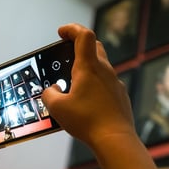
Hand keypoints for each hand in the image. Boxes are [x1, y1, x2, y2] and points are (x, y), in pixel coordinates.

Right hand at [41, 23, 135, 149]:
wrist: (114, 139)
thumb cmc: (87, 121)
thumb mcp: (57, 108)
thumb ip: (49, 95)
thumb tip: (52, 90)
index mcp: (89, 67)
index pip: (83, 35)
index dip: (72, 29)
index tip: (61, 32)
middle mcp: (104, 71)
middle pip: (95, 47)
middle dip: (80, 46)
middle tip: (67, 54)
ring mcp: (115, 83)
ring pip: (101, 67)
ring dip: (87, 69)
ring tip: (73, 83)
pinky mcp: (120, 96)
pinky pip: (106, 84)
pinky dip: (95, 85)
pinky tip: (87, 101)